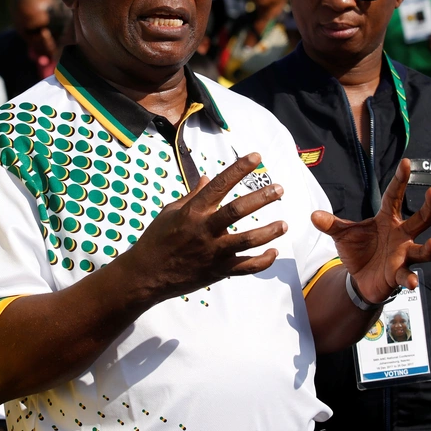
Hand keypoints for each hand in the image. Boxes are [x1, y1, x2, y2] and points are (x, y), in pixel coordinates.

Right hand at [124, 152, 286, 302]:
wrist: (146, 274)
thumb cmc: (156, 239)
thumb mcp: (170, 212)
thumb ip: (193, 195)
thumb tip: (209, 178)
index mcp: (192, 212)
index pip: (220, 185)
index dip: (239, 168)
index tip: (256, 157)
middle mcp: (204, 230)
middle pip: (237, 211)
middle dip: (261, 198)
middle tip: (279, 189)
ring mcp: (212, 252)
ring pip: (247, 241)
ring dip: (269, 232)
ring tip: (284, 224)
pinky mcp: (218, 271)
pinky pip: (246, 267)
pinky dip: (263, 261)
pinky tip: (274, 252)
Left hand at [311, 159, 430, 303]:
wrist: (359, 278)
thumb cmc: (358, 250)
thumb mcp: (342, 234)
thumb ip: (330, 224)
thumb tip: (313, 216)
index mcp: (387, 219)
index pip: (394, 196)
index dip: (400, 180)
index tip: (405, 162)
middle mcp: (401, 235)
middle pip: (421, 219)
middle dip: (430, 207)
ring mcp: (403, 255)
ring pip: (422, 250)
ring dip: (429, 250)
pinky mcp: (400, 274)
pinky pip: (407, 275)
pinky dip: (409, 278)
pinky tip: (411, 281)